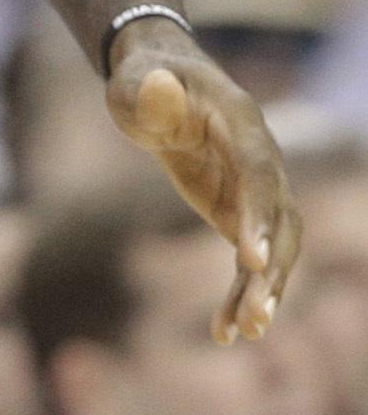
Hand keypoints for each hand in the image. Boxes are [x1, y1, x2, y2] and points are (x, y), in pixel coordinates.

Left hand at [107, 16, 300, 341]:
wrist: (159, 82)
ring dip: (263, 290)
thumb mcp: (136, 81)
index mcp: (241, 124)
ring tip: (247, 331)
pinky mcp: (239, 213)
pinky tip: (222, 333)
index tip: (252, 259)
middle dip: (271, 269)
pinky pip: (247, 260)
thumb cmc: (145, 80)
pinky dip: (238, 294)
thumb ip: (146, 90)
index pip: (257, 174)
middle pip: (279, 220)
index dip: (259, 215)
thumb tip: (157, 89)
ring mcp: (255, 190)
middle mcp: (262, 161)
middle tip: (257, 316)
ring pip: (275, 248)